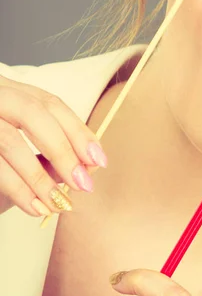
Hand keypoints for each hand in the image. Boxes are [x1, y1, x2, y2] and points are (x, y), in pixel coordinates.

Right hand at [0, 73, 106, 216]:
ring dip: (38, 177)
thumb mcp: (16, 138)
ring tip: (58, 205)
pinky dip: (15, 186)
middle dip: (62, 149)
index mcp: (9, 90)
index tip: (98, 160)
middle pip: (33, 113)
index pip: (50, 103)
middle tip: (83, 184)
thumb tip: (85, 166)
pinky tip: (33, 206)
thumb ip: (45, 149)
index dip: (77, 130)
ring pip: (9, 140)